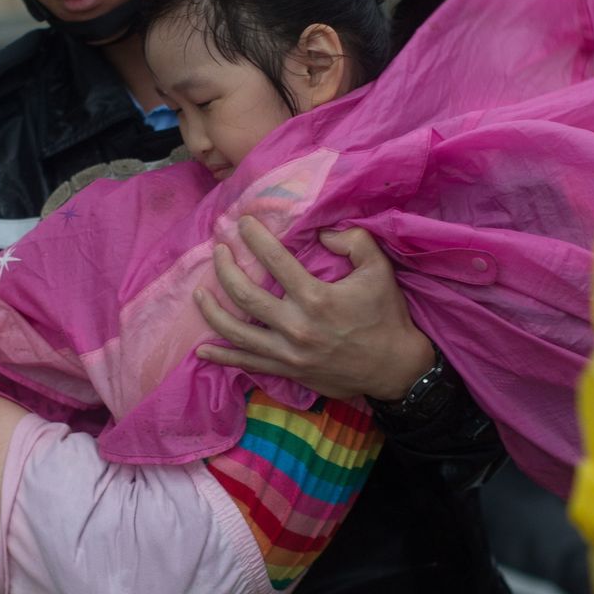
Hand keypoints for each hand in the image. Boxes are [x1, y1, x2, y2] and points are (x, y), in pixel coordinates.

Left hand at [192, 217, 435, 400]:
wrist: (394, 367)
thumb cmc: (386, 315)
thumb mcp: (379, 270)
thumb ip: (354, 241)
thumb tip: (321, 232)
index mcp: (316, 298)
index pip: (275, 260)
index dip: (255, 238)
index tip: (242, 223)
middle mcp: (296, 326)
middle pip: (245, 294)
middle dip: (225, 268)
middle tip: (218, 251)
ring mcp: (288, 353)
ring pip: (237, 331)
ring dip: (212, 311)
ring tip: (199, 293)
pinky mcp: (287, 371)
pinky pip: (247, 364)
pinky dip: (222, 358)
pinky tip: (202, 350)